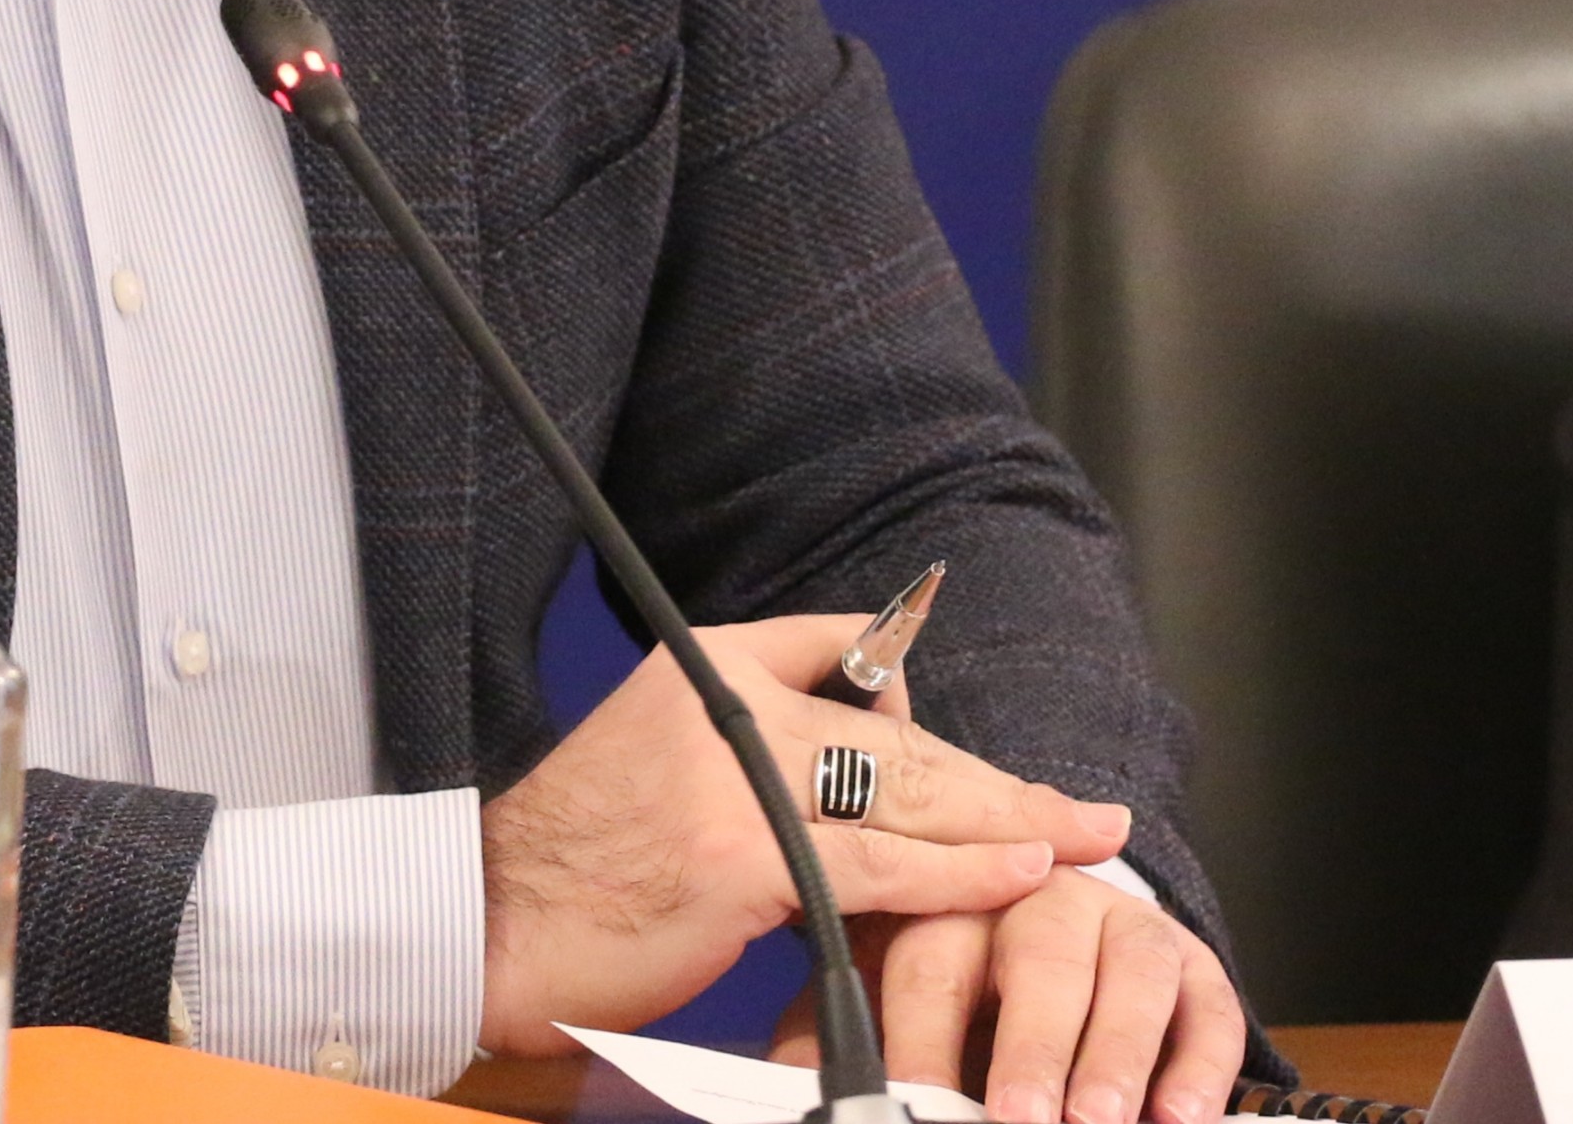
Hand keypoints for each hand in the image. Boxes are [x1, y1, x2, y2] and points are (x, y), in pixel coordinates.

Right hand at [477, 614, 1133, 1053]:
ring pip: (908, 797)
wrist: (488, 924)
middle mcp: (732, 702)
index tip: (992, 742)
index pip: (850, 648)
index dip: (933, 695)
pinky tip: (1023, 870)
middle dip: (1001, 779)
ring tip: (1084, 836)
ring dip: (1009, 822)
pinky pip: (886, 866)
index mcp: (711, 664)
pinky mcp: (750, 858)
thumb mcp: (655, 750)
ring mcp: (741, 778)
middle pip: (902, 735)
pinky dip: (965, 872)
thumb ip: (750, 732)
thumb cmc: (576, 862)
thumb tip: (872, 743)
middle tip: (1084, 806)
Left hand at [828, 870, 1246, 1123]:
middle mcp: (1043, 899)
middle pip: (1043, 954)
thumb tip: (791, 1092)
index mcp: (951, 900)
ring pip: (1132, 966)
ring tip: (1098, 1121)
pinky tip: (1181, 1117)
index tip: (912, 1103)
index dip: (923, 1038)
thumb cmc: (943, 975)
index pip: (932, 961)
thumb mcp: (876, 992)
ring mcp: (1122, 923)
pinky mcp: (1189, 959)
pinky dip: (1201, 1063)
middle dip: (1036, 1044)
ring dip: (1118, 1050)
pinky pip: (1208, 1002)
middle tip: (1023, 1118)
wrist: (1034, 919)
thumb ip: (830, 1038)